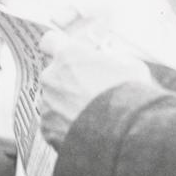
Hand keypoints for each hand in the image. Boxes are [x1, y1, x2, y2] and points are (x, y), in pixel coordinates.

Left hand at [39, 31, 151, 148]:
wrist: (123, 134)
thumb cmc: (129, 96)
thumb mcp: (129, 65)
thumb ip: (111, 60)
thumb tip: (109, 62)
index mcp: (68, 56)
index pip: (50, 41)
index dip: (59, 47)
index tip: (69, 55)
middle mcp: (51, 77)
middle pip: (54, 74)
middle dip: (68, 81)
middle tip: (91, 91)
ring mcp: (47, 105)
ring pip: (53, 100)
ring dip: (66, 105)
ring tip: (92, 116)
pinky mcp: (47, 130)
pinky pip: (53, 123)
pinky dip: (65, 126)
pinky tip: (86, 130)